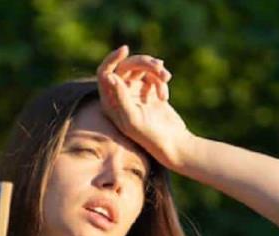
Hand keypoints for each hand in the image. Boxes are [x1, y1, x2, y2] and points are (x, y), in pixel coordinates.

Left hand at [96, 45, 193, 171]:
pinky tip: (165, 97)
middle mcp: (119, 96)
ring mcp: (135, 92)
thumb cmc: (150, 136)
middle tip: (159, 67)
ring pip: (141, 68)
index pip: (105, 73)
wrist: (173, 143)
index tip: (126, 49)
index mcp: (110, 102)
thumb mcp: (133, 119)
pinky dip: (161, 81)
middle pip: (126, 66)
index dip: (112, 59)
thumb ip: (121, 98)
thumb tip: (110, 76)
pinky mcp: (149, 91)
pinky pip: (153, 75)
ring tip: (166, 77)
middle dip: (143, 63)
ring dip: (155, 69)